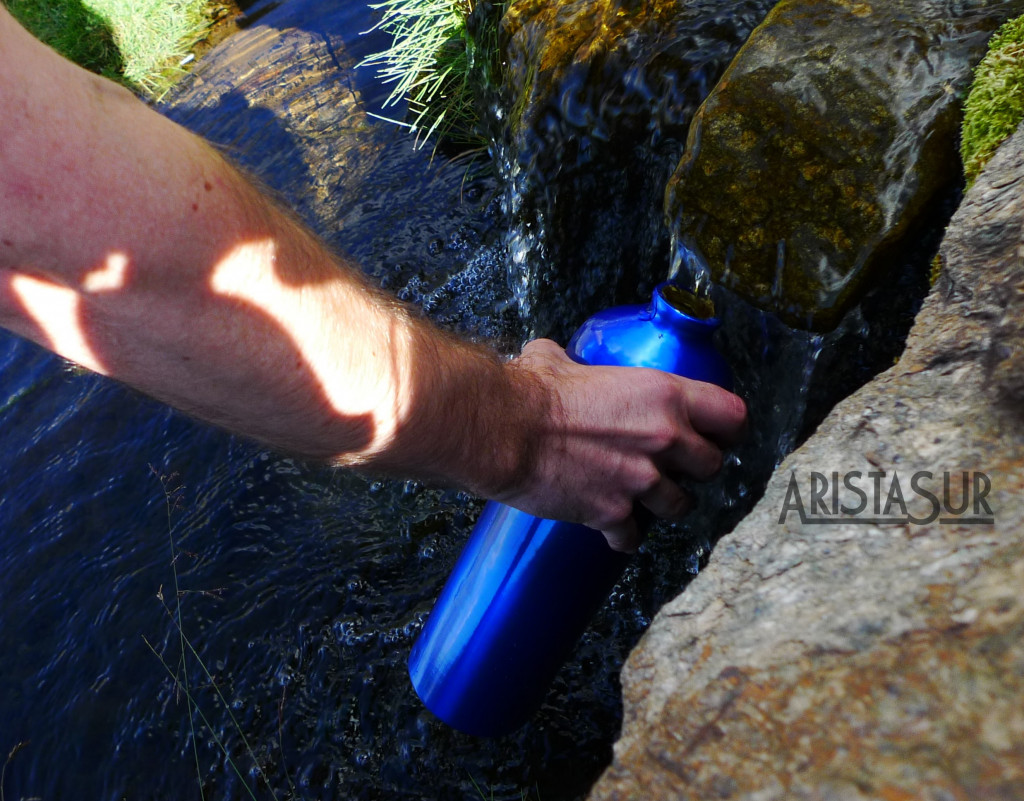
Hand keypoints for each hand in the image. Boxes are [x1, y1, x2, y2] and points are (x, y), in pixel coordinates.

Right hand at [495, 338, 746, 552]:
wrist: (502, 431)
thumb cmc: (529, 392)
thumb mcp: (559, 361)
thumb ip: (572, 362)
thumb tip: (553, 357)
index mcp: (662, 394)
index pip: (732, 415)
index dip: (728, 429)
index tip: (718, 436)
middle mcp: (663, 437)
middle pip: (713, 466)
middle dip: (695, 470)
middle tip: (673, 467)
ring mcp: (641, 480)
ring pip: (681, 506)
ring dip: (663, 504)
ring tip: (643, 498)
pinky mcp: (613, 512)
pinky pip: (633, 536)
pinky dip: (622, 535)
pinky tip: (611, 528)